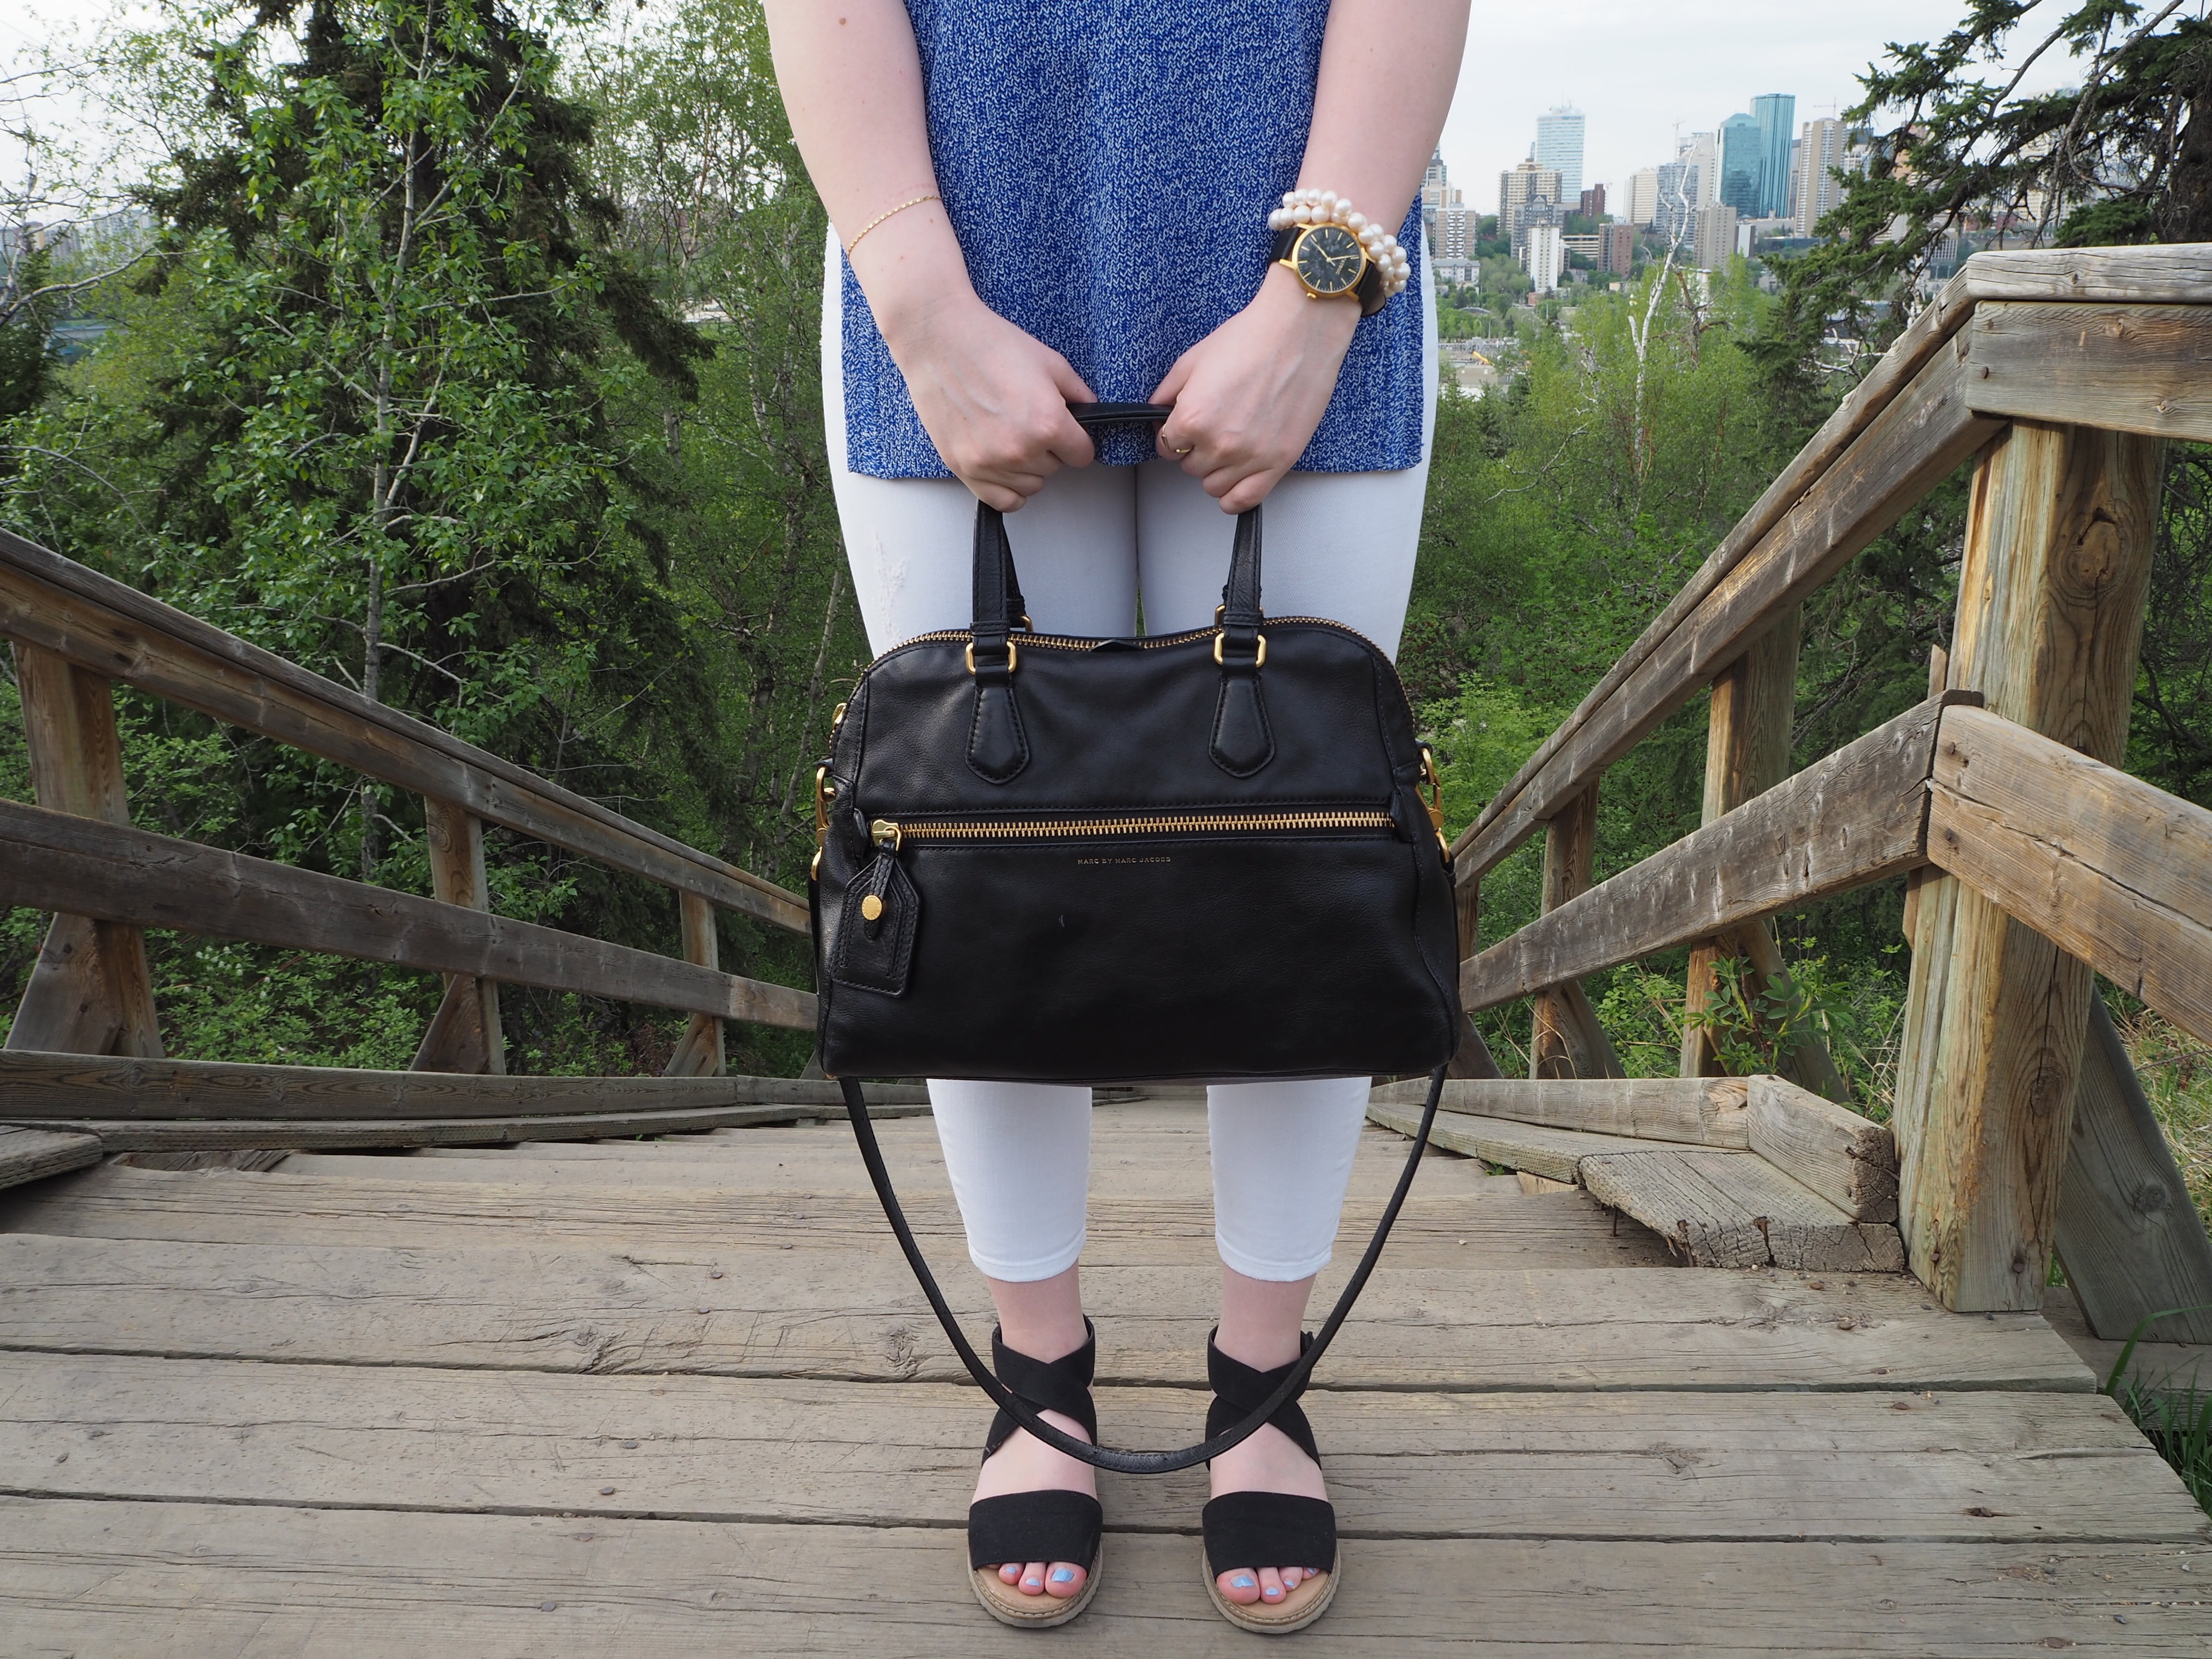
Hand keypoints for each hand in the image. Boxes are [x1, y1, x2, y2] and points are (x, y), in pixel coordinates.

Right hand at [878, 290, 1096, 511]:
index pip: (1082, 456)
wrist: (938, 340)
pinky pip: (1001, 500)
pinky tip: (1003, 464)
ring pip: (1030, 486)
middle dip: (1049, 449)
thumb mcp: (1049, 362)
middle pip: (1055, 469)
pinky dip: (1007, 487)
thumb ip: (1078, 393)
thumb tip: (1091, 412)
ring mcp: (990, 462)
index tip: (1068, 432)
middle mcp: (1020, 449)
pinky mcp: (964, 468)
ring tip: (1011, 436)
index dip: (1077, 441)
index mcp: (1047, 423)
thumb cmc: (989, 344)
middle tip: (1028, 421)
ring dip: (1028, 468)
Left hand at [1150, 265, 1361, 512]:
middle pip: (1190, 468)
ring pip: (1214, 486)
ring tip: (1228, 445)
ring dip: (1216, 470)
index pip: (1166, 448)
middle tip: (1212, 427)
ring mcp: (1250, 457)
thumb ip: (1168, 392)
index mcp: (1193, 418)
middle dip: (1195, 450)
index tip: (1184, 427)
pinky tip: (1237, 477)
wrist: (1299, 332)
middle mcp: (1219, 444)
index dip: (1173, 435)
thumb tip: (1155, 411)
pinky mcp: (1279, 463)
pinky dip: (1235, 496)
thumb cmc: (1251, 339)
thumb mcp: (1194, 359)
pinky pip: (1245, 500)